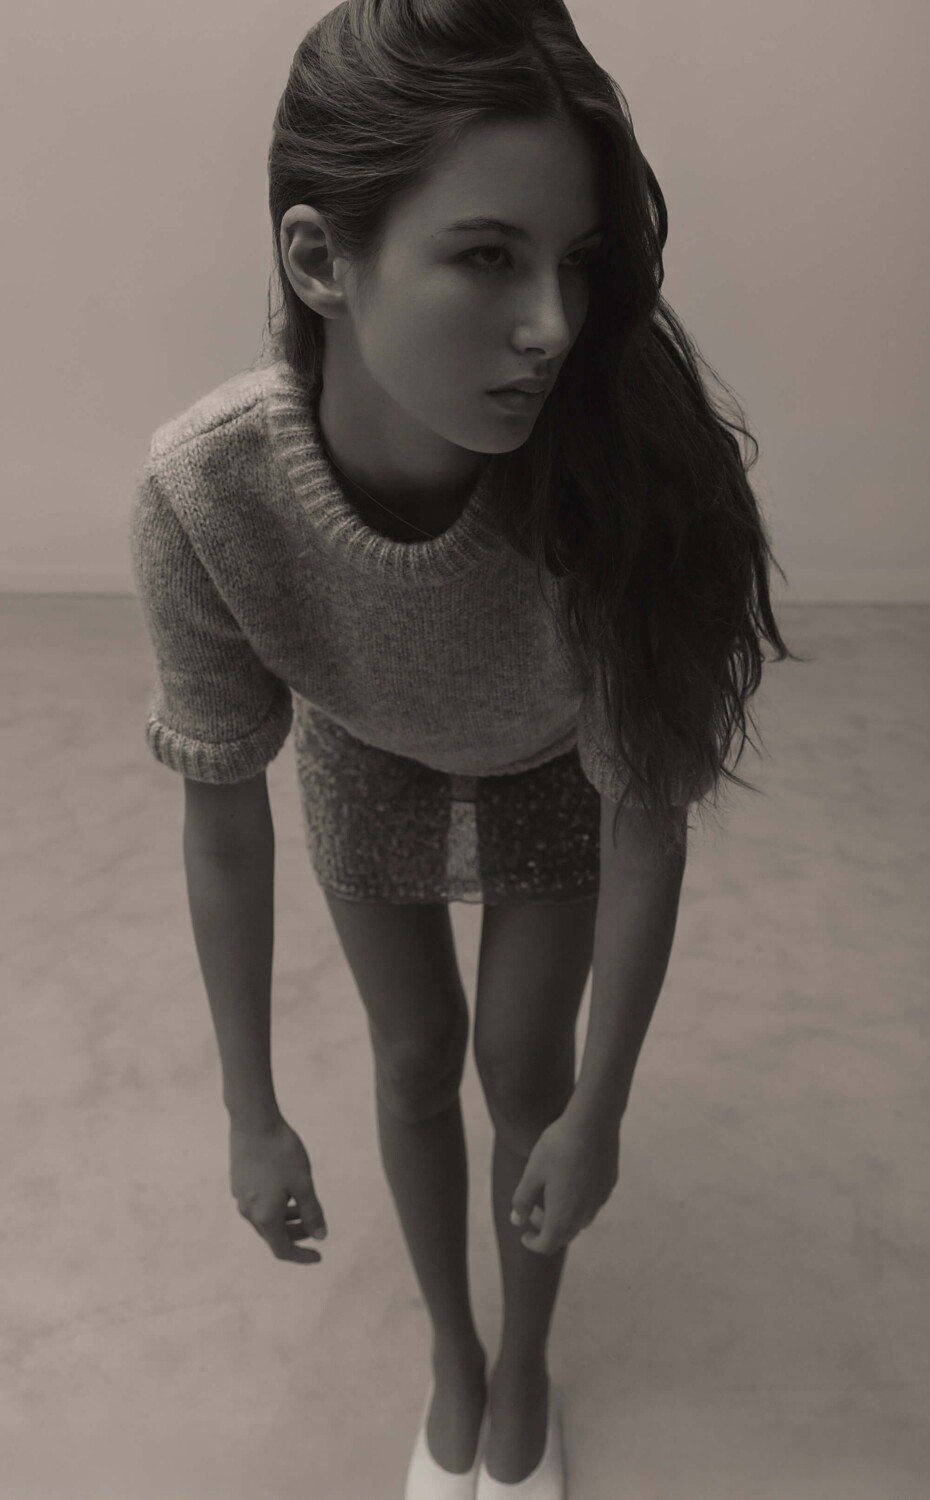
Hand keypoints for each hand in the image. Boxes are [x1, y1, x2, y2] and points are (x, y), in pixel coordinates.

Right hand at [229, 1115, 327, 1263]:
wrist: (253, 1121)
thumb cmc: (281, 1152)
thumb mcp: (303, 1183)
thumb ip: (312, 1212)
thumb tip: (320, 1236)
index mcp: (264, 1216)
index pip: (283, 1249)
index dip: (301, 1256)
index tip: (319, 1255)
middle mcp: (248, 1212)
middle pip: (273, 1235)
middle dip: (296, 1235)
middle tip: (315, 1226)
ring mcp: (240, 1196)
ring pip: (264, 1219)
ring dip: (285, 1219)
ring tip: (303, 1206)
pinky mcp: (238, 1182)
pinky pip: (258, 1204)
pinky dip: (274, 1206)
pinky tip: (285, 1189)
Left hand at [510, 1114, 619, 1254]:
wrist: (593, 1124)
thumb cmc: (557, 1147)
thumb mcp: (532, 1172)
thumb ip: (522, 1200)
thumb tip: (517, 1220)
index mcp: (562, 1216)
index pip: (547, 1244)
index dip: (533, 1243)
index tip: (525, 1234)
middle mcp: (584, 1214)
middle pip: (565, 1235)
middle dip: (547, 1229)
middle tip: (534, 1210)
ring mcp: (599, 1201)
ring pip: (580, 1220)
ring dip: (563, 1216)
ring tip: (551, 1194)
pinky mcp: (609, 1185)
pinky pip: (591, 1204)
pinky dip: (577, 1202)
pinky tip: (571, 1179)